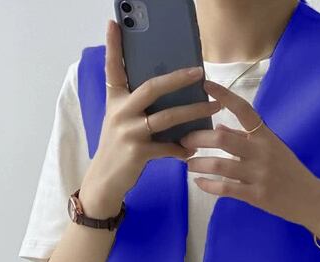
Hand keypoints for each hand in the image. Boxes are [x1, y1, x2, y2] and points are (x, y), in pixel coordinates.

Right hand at [79, 19, 221, 216]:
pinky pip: (168, 147)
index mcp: (116, 100)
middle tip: (199, 71)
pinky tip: (191, 152)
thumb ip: (138, 107)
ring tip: (214, 107)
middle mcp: (120, 112)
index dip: (112, 46)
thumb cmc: (119, 148)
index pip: (112, 68)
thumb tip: (167, 93)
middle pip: (152, 88)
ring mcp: (128, 131)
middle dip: (178, 78)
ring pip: (167, 117)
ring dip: (194, 112)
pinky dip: (182, 149)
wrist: (106, 180)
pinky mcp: (138, 152)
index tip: (114, 23)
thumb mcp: (122, 122)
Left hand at [180, 79, 319, 229]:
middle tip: (184, 140)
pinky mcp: (256, 195)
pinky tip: (199, 182)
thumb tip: (220, 126)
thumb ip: (246, 137)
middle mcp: (262, 152)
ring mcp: (258, 174)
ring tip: (188, 163)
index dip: (224, 95)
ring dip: (198, 163)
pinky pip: (226, 189)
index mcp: (265, 136)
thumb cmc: (290, 171)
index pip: (243, 109)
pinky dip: (208, 185)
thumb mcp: (273, 148)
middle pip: (222, 138)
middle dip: (198, 138)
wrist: (311, 199)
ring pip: (219, 165)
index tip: (206, 85)